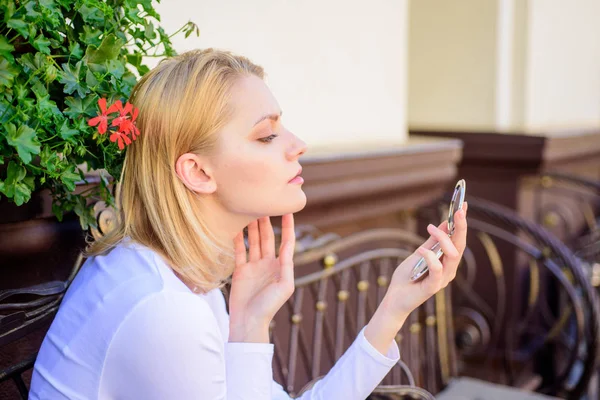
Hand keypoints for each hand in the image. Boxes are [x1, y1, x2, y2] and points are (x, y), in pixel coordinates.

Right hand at [228, 214, 295, 342]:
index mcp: (281, 267)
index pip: (286, 241)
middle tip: (263, 203)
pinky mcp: (240, 270)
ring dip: (253, 227)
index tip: (287, 210)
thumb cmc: (269, 307)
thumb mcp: (285, 286)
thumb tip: (289, 247)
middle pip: (268, 237)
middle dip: (267, 221)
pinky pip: (239, 251)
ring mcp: (254, 266)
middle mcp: (268, 264)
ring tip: (250, 210)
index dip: (288, 226)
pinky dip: (238, 239)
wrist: (249, 322)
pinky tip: (236, 226)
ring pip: (254, 241)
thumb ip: (287, 266)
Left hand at [389, 202, 467, 319]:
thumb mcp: (420, 253)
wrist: (395, 297)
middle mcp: (449, 269)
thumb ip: (433, 241)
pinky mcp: (433, 287)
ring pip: (453, 256)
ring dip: (443, 239)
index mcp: (447, 261)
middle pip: (460, 246)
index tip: (463, 205)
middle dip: (460, 227)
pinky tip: (421, 249)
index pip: (458, 239)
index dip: (462, 223)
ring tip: (430, 228)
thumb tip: (445, 223)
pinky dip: (430, 257)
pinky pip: (438, 271)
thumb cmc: (407, 276)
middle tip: (457, 211)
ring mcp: (443, 279)